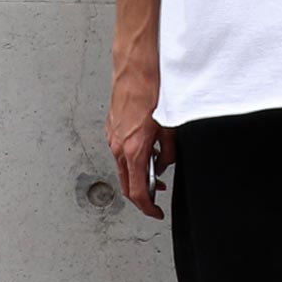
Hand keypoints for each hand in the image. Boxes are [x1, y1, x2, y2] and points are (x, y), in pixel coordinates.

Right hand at [106, 99, 176, 219]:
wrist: (135, 69)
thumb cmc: (151, 92)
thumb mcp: (170, 128)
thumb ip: (168, 153)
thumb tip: (164, 165)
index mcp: (133, 150)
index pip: (137, 191)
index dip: (148, 207)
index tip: (156, 212)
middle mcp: (118, 146)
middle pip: (127, 183)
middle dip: (142, 193)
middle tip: (157, 194)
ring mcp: (112, 137)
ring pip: (124, 166)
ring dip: (138, 173)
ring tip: (156, 167)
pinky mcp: (112, 128)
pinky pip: (121, 150)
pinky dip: (133, 157)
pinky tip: (147, 148)